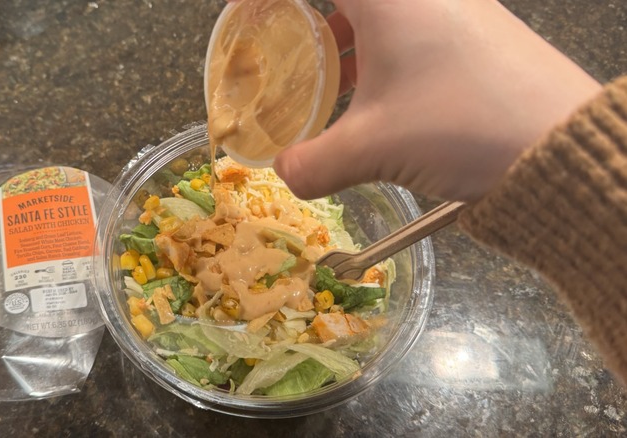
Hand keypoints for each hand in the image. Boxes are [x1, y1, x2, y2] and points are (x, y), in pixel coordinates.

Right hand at [273, 0, 601, 200]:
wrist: (561, 146)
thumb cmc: (463, 126)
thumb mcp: (374, 148)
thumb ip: (314, 163)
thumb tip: (284, 175)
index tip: (246, 8)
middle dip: (307, 15)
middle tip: (281, 40)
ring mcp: (453, 7)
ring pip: (381, 10)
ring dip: (344, 33)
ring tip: (321, 72)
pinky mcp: (473, 31)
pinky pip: (408, 26)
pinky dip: (377, 50)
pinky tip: (368, 93)